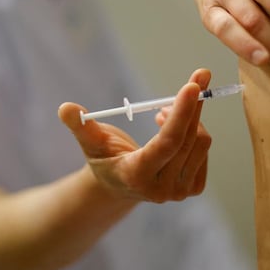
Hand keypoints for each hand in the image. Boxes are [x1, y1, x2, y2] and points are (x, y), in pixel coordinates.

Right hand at [58, 69, 212, 202]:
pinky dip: (195, 131)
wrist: (118, 186)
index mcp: (136, 175)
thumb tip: (66, 108)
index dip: (181, 113)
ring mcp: (179, 192)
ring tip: (164, 111)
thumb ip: (80, 125)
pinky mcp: (193, 188)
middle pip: (188, 139)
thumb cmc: (103, 158)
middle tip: (196, 78)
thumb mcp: (90, 142)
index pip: (167, 143)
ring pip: (201, 142)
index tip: (192, 85)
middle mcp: (161, 188)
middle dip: (192, 105)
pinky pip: (204, 150)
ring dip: (190, 117)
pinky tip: (175, 129)